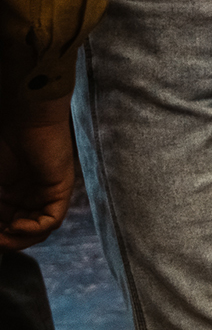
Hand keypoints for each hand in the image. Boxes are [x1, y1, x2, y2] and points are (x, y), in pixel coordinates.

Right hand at [1, 96, 76, 250]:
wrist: (24, 116)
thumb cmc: (3, 140)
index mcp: (14, 193)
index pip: (7, 225)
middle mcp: (32, 195)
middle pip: (24, 231)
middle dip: (6, 241)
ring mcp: (47, 192)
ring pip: (39, 229)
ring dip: (19, 239)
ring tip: (2, 237)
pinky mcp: (60, 188)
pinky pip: (53, 219)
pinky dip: (34, 228)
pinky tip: (16, 226)